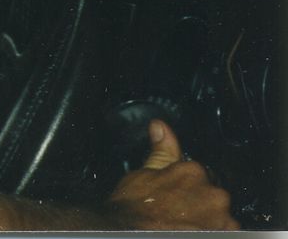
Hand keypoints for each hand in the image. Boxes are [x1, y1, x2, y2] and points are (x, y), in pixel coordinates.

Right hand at [104, 119, 237, 229]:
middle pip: (213, 196)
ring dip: (208, 220)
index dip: (185, 187)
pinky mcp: (225, 236)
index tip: (175, 196)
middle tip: (178, 212)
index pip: (199, 174)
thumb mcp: (144, 174)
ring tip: (183, 225)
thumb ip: (161, 151)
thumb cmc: (134, 210)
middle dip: (199, 203)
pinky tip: (190, 231)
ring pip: (220, 217)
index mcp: (193, 171)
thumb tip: (161, 127)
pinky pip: (225, 233)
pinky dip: (211, 231)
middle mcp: (213, 194)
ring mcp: (221, 219)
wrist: (128, 233)